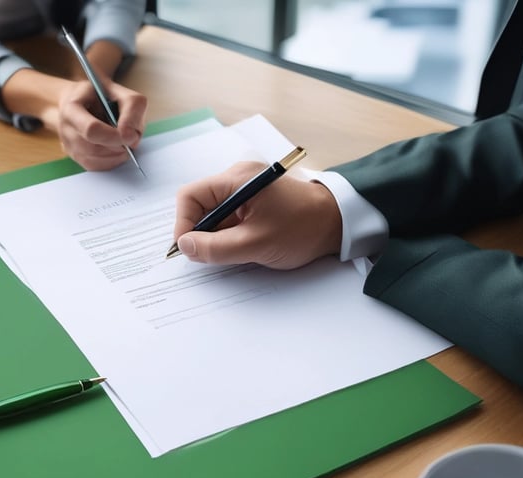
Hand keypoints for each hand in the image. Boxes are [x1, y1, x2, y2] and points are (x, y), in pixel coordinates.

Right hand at [57, 79, 146, 170]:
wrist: (80, 100)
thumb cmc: (99, 95)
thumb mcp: (119, 90)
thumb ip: (131, 108)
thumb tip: (132, 138)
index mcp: (72, 108)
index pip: (91, 130)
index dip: (113, 136)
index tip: (131, 136)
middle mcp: (65, 129)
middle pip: (93, 148)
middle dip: (117, 146)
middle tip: (131, 138)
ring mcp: (68, 145)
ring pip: (94, 160)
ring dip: (116, 155)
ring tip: (124, 141)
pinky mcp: (75, 156)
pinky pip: (95, 167)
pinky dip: (111, 161)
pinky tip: (117, 150)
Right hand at [173, 161, 342, 269]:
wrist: (340, 222)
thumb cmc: (303, 228)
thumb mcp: (255, 244)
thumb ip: (216, 248)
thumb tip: (184, 246)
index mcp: (237, 179)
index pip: (191, 196)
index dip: (183, 223)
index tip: (187, 249)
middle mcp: (238, 178)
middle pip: (200, 204)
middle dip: (199, 232)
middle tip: (207, 256)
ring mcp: (246, 189)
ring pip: (214, 214)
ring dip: (215, 235)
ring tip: (231, 252)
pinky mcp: (254, 201)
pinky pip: (229, 217)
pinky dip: (228, 234)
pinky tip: (241, 247)